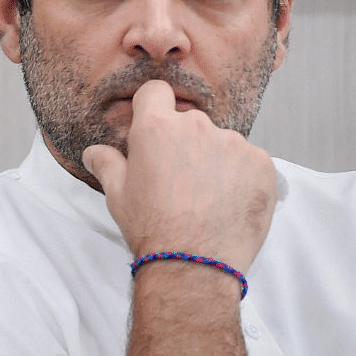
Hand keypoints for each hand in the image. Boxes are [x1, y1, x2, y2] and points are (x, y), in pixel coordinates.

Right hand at [82, 79, 276, 271]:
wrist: (195, 263)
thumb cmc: (152, 229)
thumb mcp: (117, 195)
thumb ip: (106, 164)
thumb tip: (94, 152)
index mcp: (156, 128)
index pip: (155, 92)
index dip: (153, 107)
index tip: (155, 126)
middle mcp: (196, 126)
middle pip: (190, 121)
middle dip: (185, 142)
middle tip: (179, 179)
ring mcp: (234, 143)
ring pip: (221, 142)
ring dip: (215, 160)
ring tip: (207, 197)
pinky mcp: (261, 163)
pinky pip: (249, 161)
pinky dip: (241, 177)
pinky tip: (229, 203)